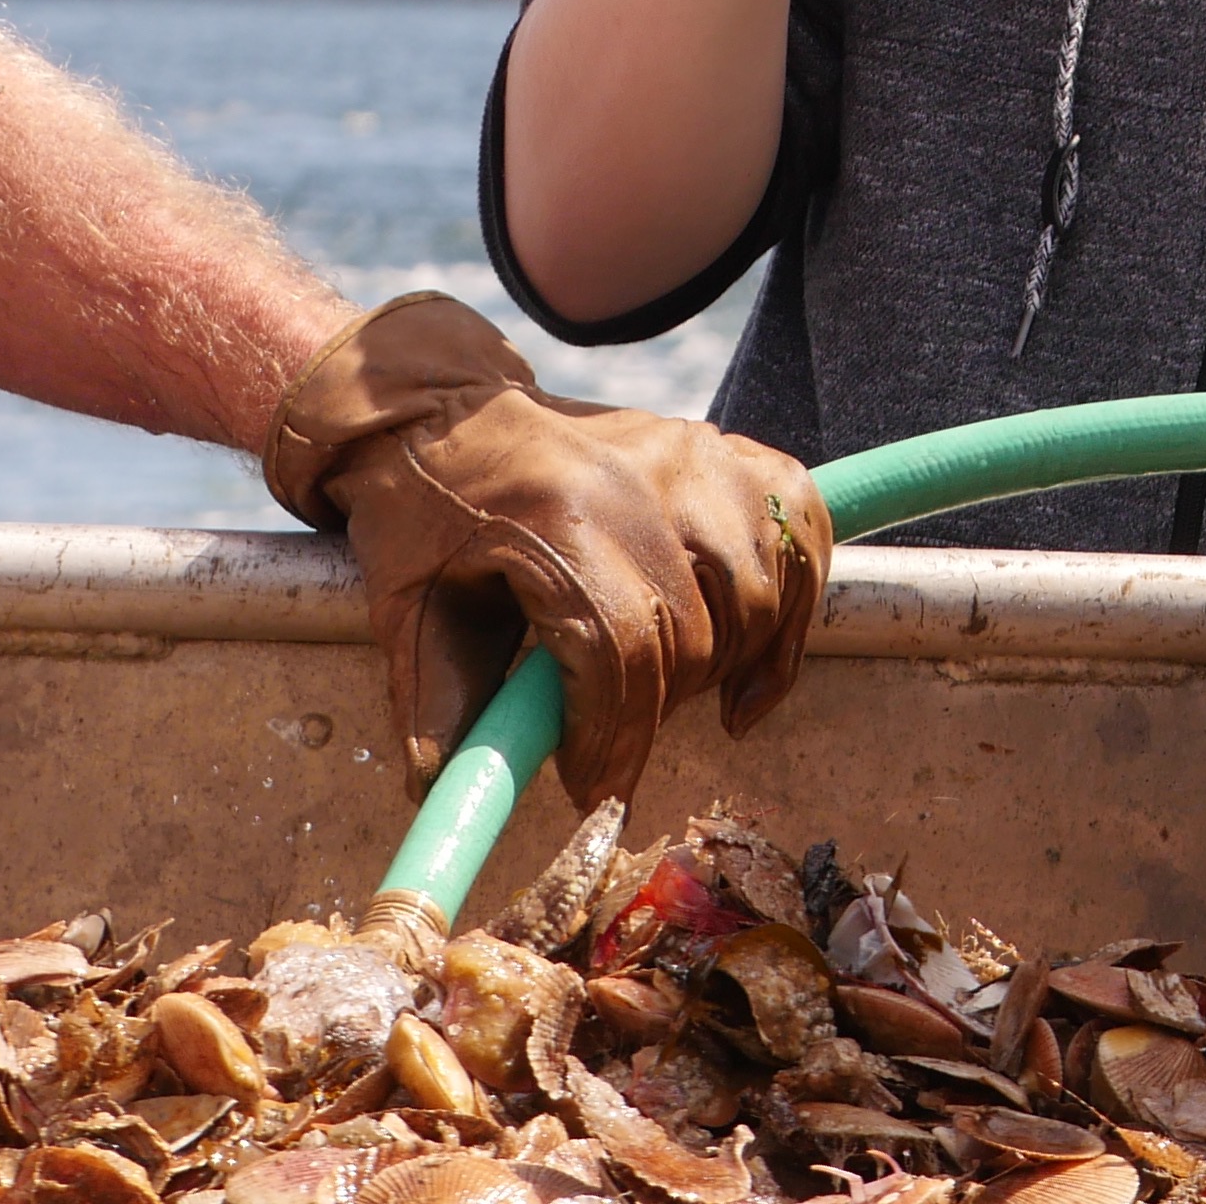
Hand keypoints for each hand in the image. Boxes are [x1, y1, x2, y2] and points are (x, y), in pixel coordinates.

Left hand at [264, 293, 832, 805]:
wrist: (445, 410)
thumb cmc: (423, 515)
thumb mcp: (407, 610)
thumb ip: (439, 704)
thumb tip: (449, 796)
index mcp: (556, 520)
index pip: (623, 650)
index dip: (616, 736)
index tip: (593, 789)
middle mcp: (639, 480)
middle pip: (696, 633)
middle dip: (658, 712)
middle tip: (612, 740)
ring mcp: (690, 455)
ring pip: (756, 593)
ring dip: (724, 664)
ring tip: (667, 691)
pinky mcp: (718, 448)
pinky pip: (798, 523)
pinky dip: (797, 596)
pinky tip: (758, 656)